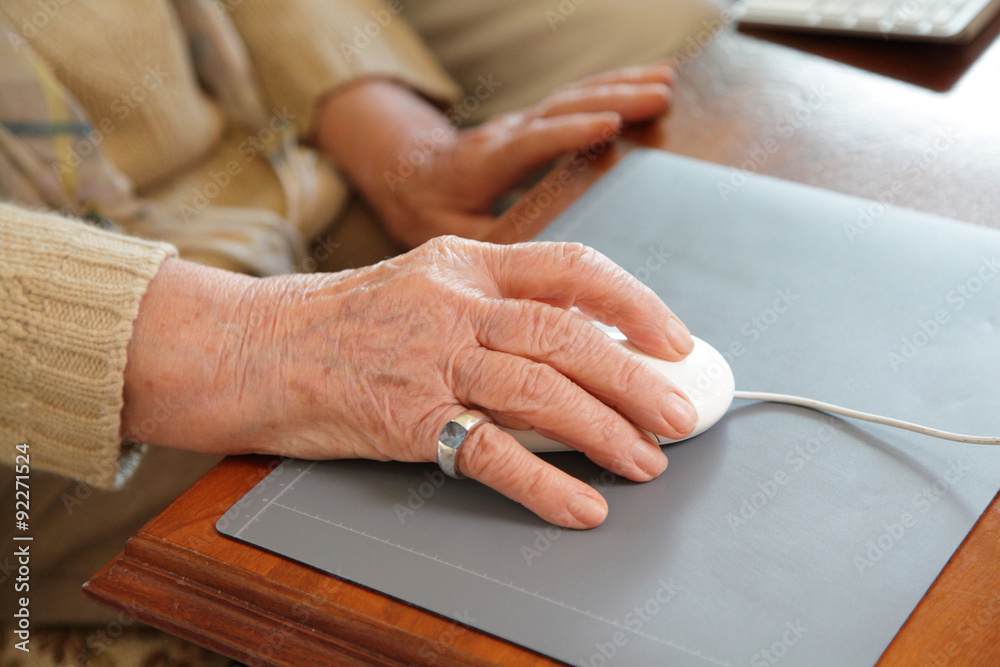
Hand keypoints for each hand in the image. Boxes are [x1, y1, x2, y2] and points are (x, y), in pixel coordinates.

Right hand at [122, 237, 695, 527]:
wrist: (256, 348)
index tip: (673, 336)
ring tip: (646, 461)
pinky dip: (545, 483)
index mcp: (465, 261)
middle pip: (567, 334)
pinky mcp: (407, 416)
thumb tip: (577, 340)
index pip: (571, 267)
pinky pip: (491, 452)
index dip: (634, 301)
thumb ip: (492, 305)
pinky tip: (583, 504)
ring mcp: (430, 358)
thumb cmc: (341, 322)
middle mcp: (454, 303)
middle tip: (679, 412)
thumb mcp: (422, 285)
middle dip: (634, 377)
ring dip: (605, 429)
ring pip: (541, 389)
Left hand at [316, 65, 674, 246]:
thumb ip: (500, 243)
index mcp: (483, 163)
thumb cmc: (433, 212)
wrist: (409, 179)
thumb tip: (550, 259)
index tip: (610, 124)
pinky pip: (575, 101)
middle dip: (612, 98)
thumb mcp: (457, 237)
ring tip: (666, 83)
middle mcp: (504, 135)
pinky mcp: (535, 124)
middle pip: (560, 109)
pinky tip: (647, 82)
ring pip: (571, 97)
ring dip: (620, 86)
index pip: (529, 141)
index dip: (569, 132)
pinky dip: (613, 88)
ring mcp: (520, 125)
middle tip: (659, 96)